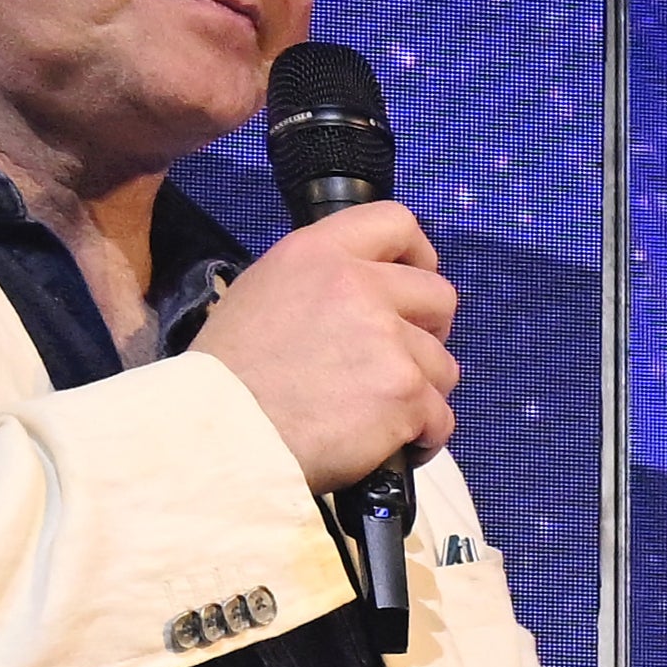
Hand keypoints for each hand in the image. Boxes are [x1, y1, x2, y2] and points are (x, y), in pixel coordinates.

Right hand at [203, 199, 457, 490]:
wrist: (223, 433)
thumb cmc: (231, 374)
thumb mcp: (263, 293)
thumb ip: (321, 282)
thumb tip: (365, 294)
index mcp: (319, 253)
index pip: (395, 222)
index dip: (418, 254)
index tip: (416, 279)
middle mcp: (358, 287)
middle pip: (439, 296)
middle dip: (430, 330)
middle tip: (399, 358)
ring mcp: (387, 340)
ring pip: (442, 364)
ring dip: (421, 391)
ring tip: (378, 412)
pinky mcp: (404, 393)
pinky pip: (441, 416)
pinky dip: (423, 436)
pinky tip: (390, 444)